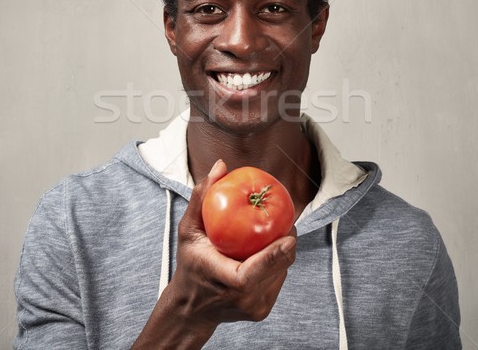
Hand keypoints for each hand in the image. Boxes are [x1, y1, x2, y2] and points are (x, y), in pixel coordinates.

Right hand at [168, 159, 296, 326]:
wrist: (191, 308)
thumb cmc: (190, 264)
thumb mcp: (188, 230)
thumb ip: (201, 198)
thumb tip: (221, 165)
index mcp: (224, 282)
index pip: (251, 275)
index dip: (274, 256)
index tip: (289, 235)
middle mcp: (243, 299)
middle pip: (277, 270)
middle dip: (287, 244)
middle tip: (288, 220)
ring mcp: (255, 308)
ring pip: (281, 273)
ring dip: (283, 252)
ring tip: (280, 230)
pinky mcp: (263, 311)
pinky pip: (278, 280)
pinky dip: (277, 263)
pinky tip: (272, 248)